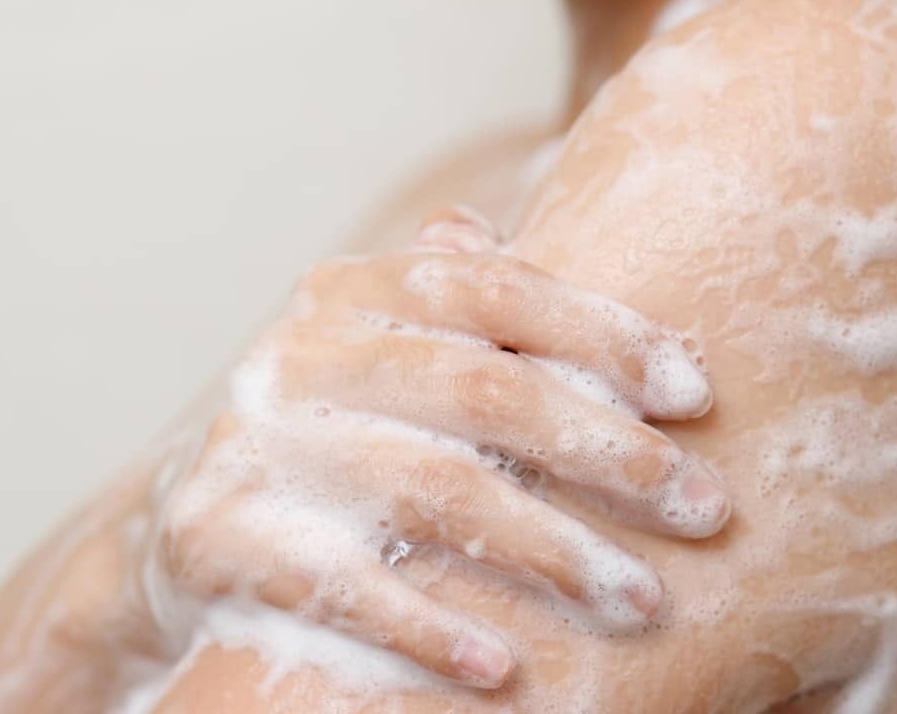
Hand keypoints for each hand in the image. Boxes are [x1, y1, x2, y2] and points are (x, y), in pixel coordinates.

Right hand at [151, 212, 728, 688]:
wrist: (192, 518)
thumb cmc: (337, 422)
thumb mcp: (384, 342)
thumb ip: (449, 292)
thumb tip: (495, 229)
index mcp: (356, 291)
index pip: (498, 292)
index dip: (605, 336)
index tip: (697, 395)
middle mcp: (307, 354)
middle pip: (486, 393)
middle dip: (608, 452)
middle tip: (704, 507)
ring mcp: (262, 445)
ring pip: (436, 492)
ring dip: (554, 552)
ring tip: (643, 599)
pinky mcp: (222, 538)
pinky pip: (345, 588)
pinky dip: (429, 628)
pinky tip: (507, 666)